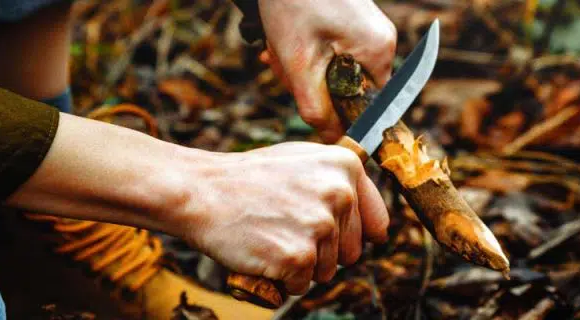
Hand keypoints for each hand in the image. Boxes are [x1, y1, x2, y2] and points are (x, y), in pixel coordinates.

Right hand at [175, 142, 388, 294]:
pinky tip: (261, 252)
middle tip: (285, 230)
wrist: (201, 191)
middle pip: (351, 252)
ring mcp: (320, 226)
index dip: (351, 235)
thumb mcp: (301, 161)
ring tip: (271, 236)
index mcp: (345, 166)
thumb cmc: (248, 178)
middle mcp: (339, 194)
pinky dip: (280, 279)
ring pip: (326, 271)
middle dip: (322, 252)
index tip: (329, 234)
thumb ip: (339, 183)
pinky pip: (300, 285)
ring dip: (300, 265)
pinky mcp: (298, 256)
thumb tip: (378, 227)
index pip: (375, 222)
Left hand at [257, 0, 396, 142]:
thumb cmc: (291, 7)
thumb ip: (317, 109)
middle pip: (351, 89)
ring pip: (338, 70)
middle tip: (281, 67)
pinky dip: (307, 52)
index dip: (341, 117)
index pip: (371, 108)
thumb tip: (334, 142)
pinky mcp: (353, 20)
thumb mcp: (299, 65)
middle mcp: (383, 40)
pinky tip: (284, 41)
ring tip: (277, 51)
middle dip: (312, 86)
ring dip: (304, 69)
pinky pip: (334, 51)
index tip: (311, 109)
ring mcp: (369, 28)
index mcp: (379, 51)